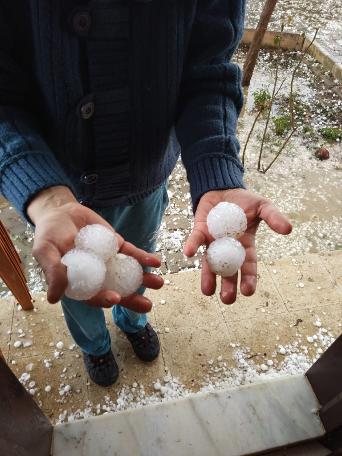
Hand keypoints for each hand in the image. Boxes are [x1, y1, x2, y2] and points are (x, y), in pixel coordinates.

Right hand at [28, 186, 162, 310]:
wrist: (60, 212)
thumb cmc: (48, 234)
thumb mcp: (45, 251)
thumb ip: (53, 271)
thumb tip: (53, 298)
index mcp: (79, 282)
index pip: (92, 295)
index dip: (104, 299)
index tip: (116, 299)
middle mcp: (96, 275)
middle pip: (115, 290)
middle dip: (132, 298)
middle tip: (147, 306)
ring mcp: (108, 261)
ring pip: (128, 274)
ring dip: (143, 279)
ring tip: (159, 283)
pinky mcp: (117, 247)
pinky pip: (131, 254)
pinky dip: (143, 258)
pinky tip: (155, 262)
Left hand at [184, 188, 291, 303]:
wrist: (224, 189)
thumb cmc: (245, 201)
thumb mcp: (263, 207)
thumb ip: (273, 217)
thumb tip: (288, 229)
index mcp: (245, 246)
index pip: (248, 266)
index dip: (249, 279)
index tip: (248, 292)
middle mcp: (228, 249)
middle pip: (228, 272)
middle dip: (228, 287)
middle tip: (227, 299)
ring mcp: (213, 242)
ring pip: (210, 264)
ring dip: (209, 278)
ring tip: (208, 292)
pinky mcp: (200, 231)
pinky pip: (196, 241)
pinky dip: (192, 246)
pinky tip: (189, 254)